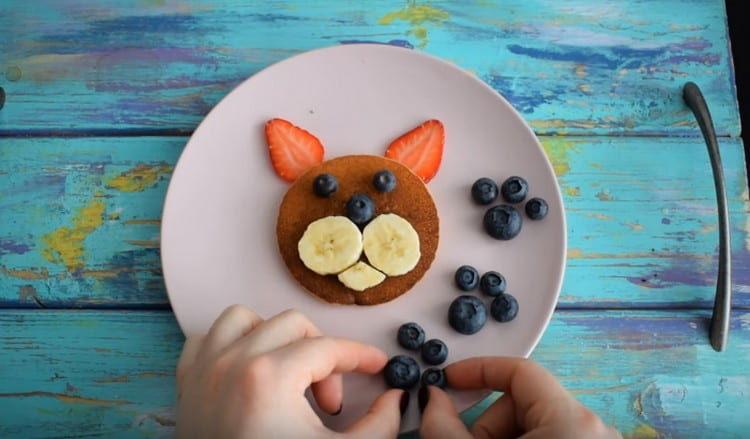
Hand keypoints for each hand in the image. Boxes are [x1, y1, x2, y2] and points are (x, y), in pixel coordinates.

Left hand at [175, 305, 405, 437]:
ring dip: (273, 337)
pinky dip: (230, 344)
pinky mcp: (185, 383)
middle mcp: (233, 363)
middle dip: (321, 355)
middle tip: (329, 400)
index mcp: (270, 378)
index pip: (329, 348)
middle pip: (294, 325)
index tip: (377, 366)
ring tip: (289, 372)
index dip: (361, 356)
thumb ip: (379, 426)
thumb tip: (395, 398)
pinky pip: (206, 338)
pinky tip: (249, 371)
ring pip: (244, 319)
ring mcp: (204, 370)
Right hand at [419, 357, 620, 438]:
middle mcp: (591, 429)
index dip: (478, 369)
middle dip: (486, 422)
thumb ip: (445, 427)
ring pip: (531, 426)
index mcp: (571, 419)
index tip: (448, 380)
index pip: (518, 370)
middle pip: (521, 402)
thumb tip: (431, 401)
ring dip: (497, 438)